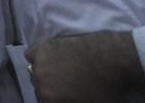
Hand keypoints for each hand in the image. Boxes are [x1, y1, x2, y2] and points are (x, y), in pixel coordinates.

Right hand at [26, 31, 144, 101]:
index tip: (64, 98)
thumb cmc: (107, 89)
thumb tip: (65, 99)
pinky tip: (50, 59)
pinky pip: (30, 55)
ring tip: (62, 73)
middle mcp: (40, 84)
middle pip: (39, 90)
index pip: (45, 102)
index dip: (56, 100)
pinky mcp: (42, 47)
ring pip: (34, 73)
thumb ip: (69, 102)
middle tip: (66, 88)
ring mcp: (39, 64)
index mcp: (50, 100)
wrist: (113, 60)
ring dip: (45, 75)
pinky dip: (38, 57)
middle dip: (51, 91)